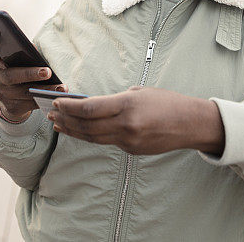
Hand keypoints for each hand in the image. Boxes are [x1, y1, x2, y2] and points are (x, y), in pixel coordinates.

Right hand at [0, 38, 66, 121]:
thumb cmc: (20, 72)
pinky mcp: (13, 108)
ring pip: (25, 93)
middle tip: (47, 72)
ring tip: (62, 88)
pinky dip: (46, 99)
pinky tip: (59, 97)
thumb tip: (37, 50)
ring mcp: (3, 95)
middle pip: (11, 76)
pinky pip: (31, 104)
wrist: (14, 101)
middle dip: (30, 74)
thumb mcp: (17, 62)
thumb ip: (23, 54)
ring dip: (46, 90)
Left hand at [48, 86, 224, 155]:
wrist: (191, 124)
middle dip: (66, 120)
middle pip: (86, 126)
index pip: (88, 109)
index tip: (57, 103)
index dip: (69, 107)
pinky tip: (82, 131)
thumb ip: (116, 100)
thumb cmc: (168, 102)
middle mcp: (125, 126)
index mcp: (127, 106)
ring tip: (60, 124)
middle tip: (51, 114)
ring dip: (74, 131)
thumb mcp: (140, 92)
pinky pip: (107, 142)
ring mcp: (128, 141)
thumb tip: (94, 106)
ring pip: (93, 138)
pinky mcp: (132, 150)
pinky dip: (92, 136)